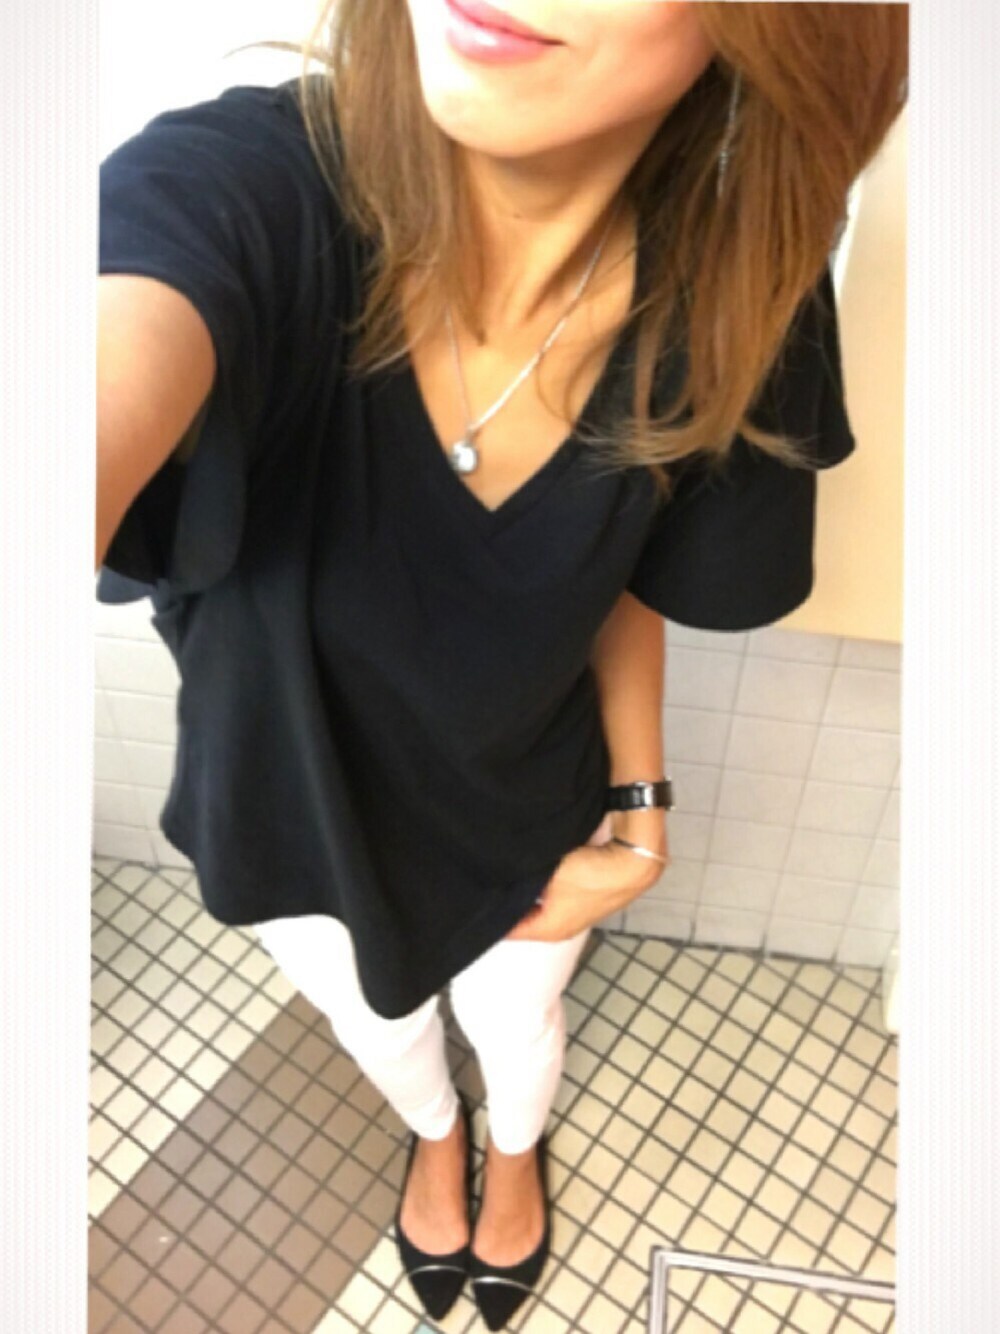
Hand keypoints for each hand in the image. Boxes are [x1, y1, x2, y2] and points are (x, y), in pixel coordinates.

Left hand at [505, 812, 669, 942]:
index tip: (479, 902)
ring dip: (530, 895)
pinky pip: (556, 897)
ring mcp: (575, 914)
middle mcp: (561, 928)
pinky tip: (536, 872)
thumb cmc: (589, 872)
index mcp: (548, 930)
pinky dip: (545, 888)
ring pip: (541, 907)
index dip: (495, 916)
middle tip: (490, 887)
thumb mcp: (548, 875)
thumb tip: (502, 883)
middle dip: (511, 905)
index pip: (511, 930)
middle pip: (527, 919)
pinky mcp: (585, 899)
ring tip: (510, 878)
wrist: (631, 861)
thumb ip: (523, 882)